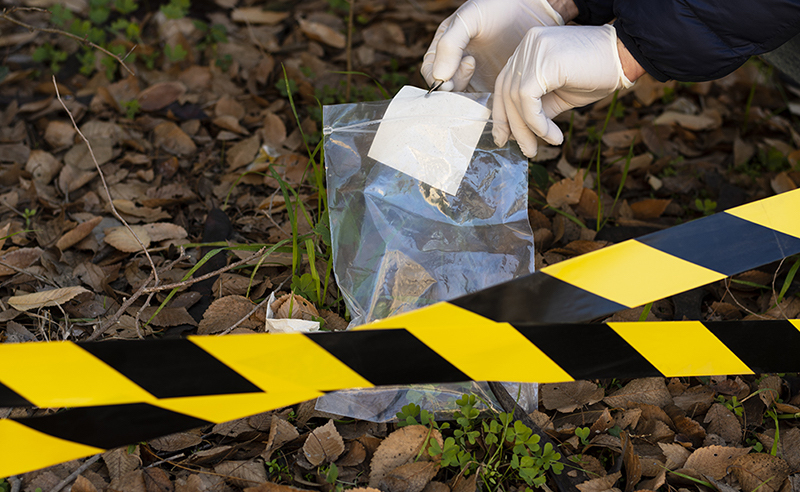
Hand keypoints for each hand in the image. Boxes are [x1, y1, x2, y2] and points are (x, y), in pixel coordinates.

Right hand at [420, 0, 563, 92]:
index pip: (430, 72)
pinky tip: (494, 89)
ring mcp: (475, 78)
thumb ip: (450, 44)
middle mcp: (457, 65)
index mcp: (445, 48)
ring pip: (462, 99)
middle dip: (453, 86)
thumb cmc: (499, 7)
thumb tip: (439, 77)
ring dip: (468, 97)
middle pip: (445, 89)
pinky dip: (484, 103)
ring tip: (483, 72)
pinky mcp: (493, 87)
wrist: (534, 9)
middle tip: (472, 66)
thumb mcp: (469, 18)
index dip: (437, 79)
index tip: (451, 75)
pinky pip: (482, 103)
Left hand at [492, 25, 634, 157]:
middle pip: (507, 92)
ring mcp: (533, 50)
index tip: (505, 138)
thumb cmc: (596, 74)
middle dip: (513, 126)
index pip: (505, 84)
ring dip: (527, 129)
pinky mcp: (543, 62)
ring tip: (540, 147)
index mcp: (527, 49)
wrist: (625, 56)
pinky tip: (552, 136)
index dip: (502, 113)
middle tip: (526, 151)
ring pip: (515, 98)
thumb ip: (536, 108)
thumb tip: (517, 132)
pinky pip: (528, 100)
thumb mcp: (559, 95)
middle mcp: (526, 45)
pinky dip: (537, 123)